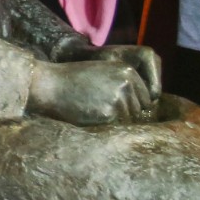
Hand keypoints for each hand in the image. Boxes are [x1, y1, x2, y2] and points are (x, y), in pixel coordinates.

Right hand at [27, 58, 155, 124]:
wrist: (51, 85)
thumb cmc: (76, 81)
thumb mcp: (105, 73)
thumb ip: (126, 85)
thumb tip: (147, 110)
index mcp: (128, 70)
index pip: (146, 98)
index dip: (131, 106)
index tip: (111, 104)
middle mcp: (127, 82)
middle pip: (140, 111)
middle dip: (124, 115)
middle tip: (100, 108)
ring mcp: (119, 98)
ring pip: (130, 121)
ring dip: (116, 122)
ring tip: (95, 111)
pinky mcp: (109, 113)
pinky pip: (117, 129)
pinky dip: (107, 128)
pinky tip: (92, 117)